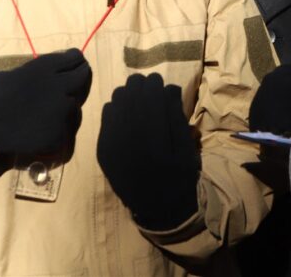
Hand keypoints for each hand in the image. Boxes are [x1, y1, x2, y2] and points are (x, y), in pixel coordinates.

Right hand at [0, 48, 91, 154]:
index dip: (76, 61)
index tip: (77, 63)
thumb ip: (41, 72)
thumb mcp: (16, 74)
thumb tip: (60, 70)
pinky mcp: (59, 134)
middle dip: (80, 79)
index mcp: (46, 68)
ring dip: (66, 107)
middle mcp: (59, 86)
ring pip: (75, 106)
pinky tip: (39, 130)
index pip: (75, 58)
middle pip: (83, 78)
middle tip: (74, 83)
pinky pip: (65, 129)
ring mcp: (61, 111)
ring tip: (46, 111)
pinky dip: (55, 130)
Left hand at [97, 73, 199, 230]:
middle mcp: (128, 137)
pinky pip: (106, 116)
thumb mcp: (187, 148)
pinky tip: (128, 115)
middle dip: (141, 85)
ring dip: (128, 95)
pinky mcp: (103, 149)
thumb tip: (168, 88)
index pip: (149, 94)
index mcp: (153, 137)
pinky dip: (117, 109)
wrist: (157, 208)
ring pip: (115, 100)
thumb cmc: (178, 177)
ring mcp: (111, 143)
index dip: (155, 83)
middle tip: (151, 88)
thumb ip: (176, 116)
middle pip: (129, 93)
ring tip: (139, 101)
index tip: (161, 82)